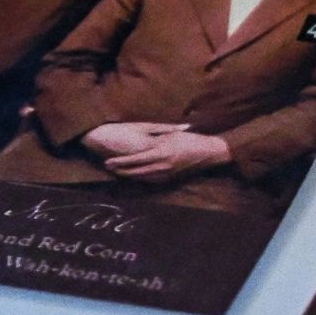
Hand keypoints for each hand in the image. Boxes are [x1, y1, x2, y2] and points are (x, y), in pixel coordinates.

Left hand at [93, 123, 226, 180]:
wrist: (208, 152)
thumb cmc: (190, 139)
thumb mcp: (171, 134)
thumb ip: (154, 138)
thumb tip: (139, 140)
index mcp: (161, 152)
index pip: (135, 159)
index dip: (120, 162)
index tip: (108, 162)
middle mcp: (162, 166)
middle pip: (135, 171)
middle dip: (120, 171)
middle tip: (108, 168)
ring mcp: (166, 174)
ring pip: (141, 177)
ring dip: (128, 176)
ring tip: (117, 172)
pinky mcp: (170, 178)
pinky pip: (150, 180)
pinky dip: (139, 178)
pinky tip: (133, 176)